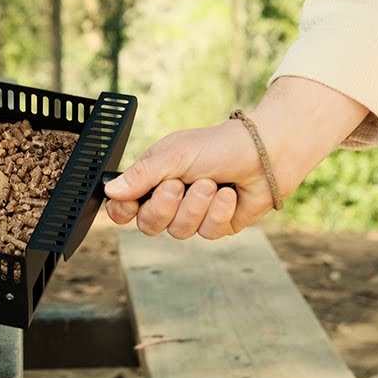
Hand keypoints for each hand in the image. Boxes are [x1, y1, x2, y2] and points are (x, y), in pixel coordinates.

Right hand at [103, 119, 273, 238]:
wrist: (266, 152)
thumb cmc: (220, 145)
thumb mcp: (175, 155)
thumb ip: (142, 175)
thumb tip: (111, 191)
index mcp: (154, 178)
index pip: (124, 206)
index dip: (122, 210)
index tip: (129, 205)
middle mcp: (171, 199)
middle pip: (148, 225)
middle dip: (166, 206)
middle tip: (180, 184)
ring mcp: (194, 214)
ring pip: (179, 231)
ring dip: (197, 206)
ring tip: (213, 183)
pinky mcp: (217, 225)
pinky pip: (207, 232)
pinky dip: (218, 211)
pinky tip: (229, 194)